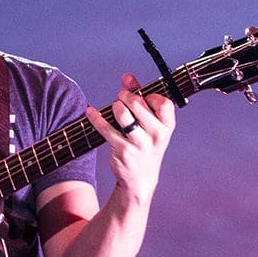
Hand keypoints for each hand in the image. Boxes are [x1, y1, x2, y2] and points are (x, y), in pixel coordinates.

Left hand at [85, 73, 175, 202]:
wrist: (140, 179)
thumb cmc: (145, 145)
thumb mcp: (150, 125)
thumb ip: (140, 98)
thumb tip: (127, 77)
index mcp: (167, 127)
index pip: (163, 102)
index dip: (149, 95)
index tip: (141, 96)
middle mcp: (156, 135)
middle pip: (138, 104)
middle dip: (125, 96)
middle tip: (121, 98)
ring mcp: (140, 144)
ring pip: (122, 114)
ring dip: (115, 107)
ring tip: (114, 108)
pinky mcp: (123, 151)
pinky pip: (106, 128)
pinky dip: (96, 118)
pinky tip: (90, 112)